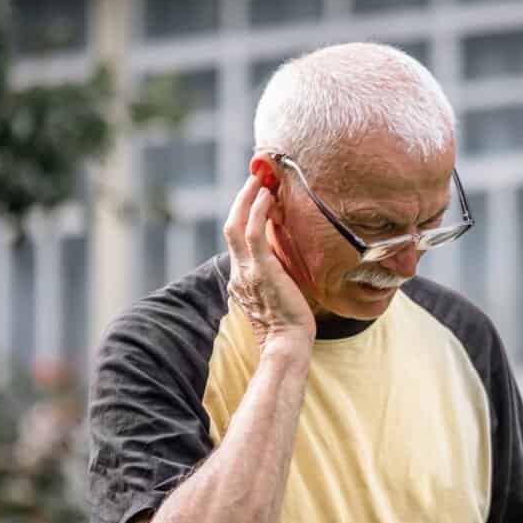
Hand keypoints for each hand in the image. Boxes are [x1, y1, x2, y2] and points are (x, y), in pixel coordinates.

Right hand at [223, 175, 315, 349]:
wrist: (288, 344)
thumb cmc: (290, 324)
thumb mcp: (280, 292)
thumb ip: (277, 273)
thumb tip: (286, 257)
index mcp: (241, 278)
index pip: (238, 239)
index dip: (245, 215)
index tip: (258, 196)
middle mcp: (238, 272)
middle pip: (231, 226)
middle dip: (241, 199)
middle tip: (256, 178)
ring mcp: (246, 271)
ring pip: (237, 225)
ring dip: (247, 199)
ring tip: (261, 180)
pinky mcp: (260, 271)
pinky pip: (253, 233)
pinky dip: (257, 212)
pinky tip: (267, 197)